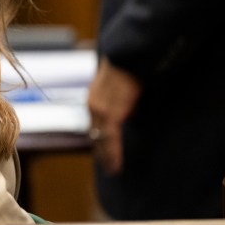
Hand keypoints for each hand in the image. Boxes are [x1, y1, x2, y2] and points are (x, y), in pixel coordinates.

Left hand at [87, 56, 141, 174]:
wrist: (131, 54)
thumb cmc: (130, 66)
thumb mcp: (122, 85)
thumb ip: (122, 100)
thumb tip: (128, 115)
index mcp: (95, 97)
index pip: (95, 124)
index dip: (100, 140)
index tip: (103, 153)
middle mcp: (93, 104)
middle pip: (96, 134)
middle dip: (102, 151)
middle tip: (109, 167)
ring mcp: (100, 109)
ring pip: (102, 139)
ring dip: (107, 156)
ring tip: (113, 170)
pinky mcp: (110, 113)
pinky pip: (110, 138)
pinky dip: (113, 154)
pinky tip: (116, 166)